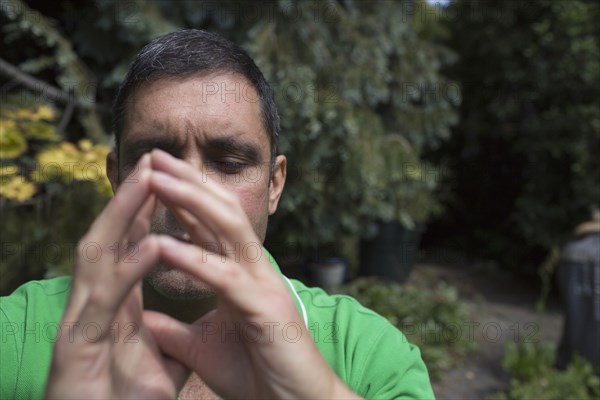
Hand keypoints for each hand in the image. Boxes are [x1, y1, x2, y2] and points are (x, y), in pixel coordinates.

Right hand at [45, 154, 186, 398]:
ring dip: (123, 215)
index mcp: (113, 310)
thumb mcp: (154, 368)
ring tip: (147, 179)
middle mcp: (93, 307)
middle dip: (131, 199)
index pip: (126, 250)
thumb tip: (189, 330)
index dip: (145, 214)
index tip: (167, 181)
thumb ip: (168, 342)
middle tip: (153, 160)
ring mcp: (82, 324)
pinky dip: (131, 268)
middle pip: (110, 240)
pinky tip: (154, 242)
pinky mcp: (77, 348)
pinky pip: (107, 300)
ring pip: (98, 256)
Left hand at [144, 149, 358, 398]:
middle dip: (188, 181)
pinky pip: (224, 276)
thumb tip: (143, 316)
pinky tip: (162, 243)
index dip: (182, 197)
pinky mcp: (264, 307)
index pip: (209, 226)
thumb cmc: (256, 373)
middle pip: (220, 212)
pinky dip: (193, 259)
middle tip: (155, 155)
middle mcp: (253, 269)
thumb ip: (175, 328)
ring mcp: (262, 284)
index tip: (152, 174)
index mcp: (240, 274)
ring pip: (228, 229)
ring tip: (157, 176)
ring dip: (191, 200)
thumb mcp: (202, 347)